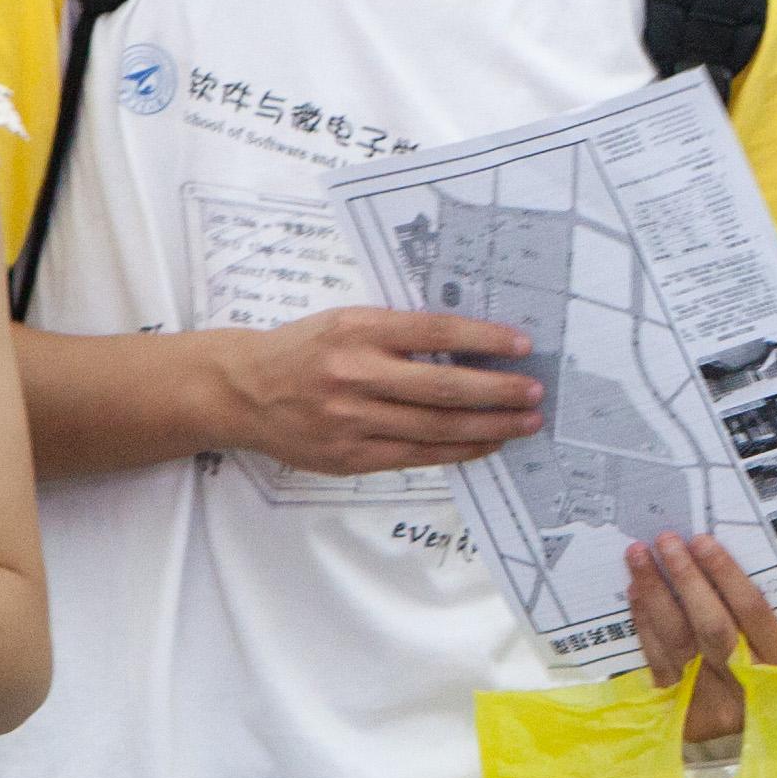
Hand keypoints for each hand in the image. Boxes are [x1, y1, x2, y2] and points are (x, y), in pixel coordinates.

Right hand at [200, 312, 542, 476]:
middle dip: (497, 391)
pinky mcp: (350, 456)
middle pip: (442, 386)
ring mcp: (352, 420)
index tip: (521, 344)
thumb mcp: (346, 321)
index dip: (483, 338)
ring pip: (435, 427)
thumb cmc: (303, 350)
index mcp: (358, 330)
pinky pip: (416, 456)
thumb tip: (468, 344)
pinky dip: (457, 451)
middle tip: (534, 392)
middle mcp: (355, 374)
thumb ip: (398, 332)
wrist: (242, 391)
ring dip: (488, 426)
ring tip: (524, 423)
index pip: (434, 332)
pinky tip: (485, 444)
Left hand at [626, 534, 776, 752]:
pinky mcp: (678, 708)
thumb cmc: (762, 670)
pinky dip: (644, 623)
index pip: (751, 610)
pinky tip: (636, 593)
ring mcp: (708, 699)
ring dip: (655, 594)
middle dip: (686, 578)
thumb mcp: (771, 642)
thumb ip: (748, 610)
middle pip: (711, 625)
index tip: (702, 540)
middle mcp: (744, 682)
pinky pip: (656, 658)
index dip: (725, 574)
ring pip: (677, 641)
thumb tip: (706, 558)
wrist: (751, 728)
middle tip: (665, 541)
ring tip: (639, 557)